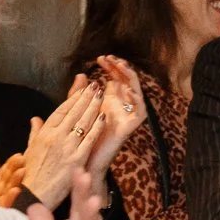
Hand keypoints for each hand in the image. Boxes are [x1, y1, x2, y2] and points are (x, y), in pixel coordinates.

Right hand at [21, 80, 107, 207]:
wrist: (35, 193)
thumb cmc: (31, 172)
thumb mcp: (30, 149)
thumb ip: (35, 132)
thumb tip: (35, 118)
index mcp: (44, 133)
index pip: (62, 110)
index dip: (74, 98)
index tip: (83, 88)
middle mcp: (55, 136)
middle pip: (74, 112)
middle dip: (86, 97)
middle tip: (96, 85)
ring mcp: (67, 147)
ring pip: (83, 122)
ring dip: (93, 107)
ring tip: (101, 95)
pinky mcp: (77, 158)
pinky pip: (90, 139)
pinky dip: (97, 127)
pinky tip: (104, 116)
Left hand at [85, 57, 145, 178]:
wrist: (84, 161)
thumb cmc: (82, 138)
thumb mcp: (78, 111)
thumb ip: (79, 94)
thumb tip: (81, 74)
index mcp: (110, 100)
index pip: (115, 77)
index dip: (110, 66)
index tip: (100, 58)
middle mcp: (121, 106)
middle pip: (126, 81)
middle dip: (120, 68)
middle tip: (110, 59)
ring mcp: (127, 115)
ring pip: (136, 92)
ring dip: (131, 78)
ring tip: (121, 67)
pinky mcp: (131, 127)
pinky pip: (141, 111)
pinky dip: (138, 100)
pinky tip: (129, 90)